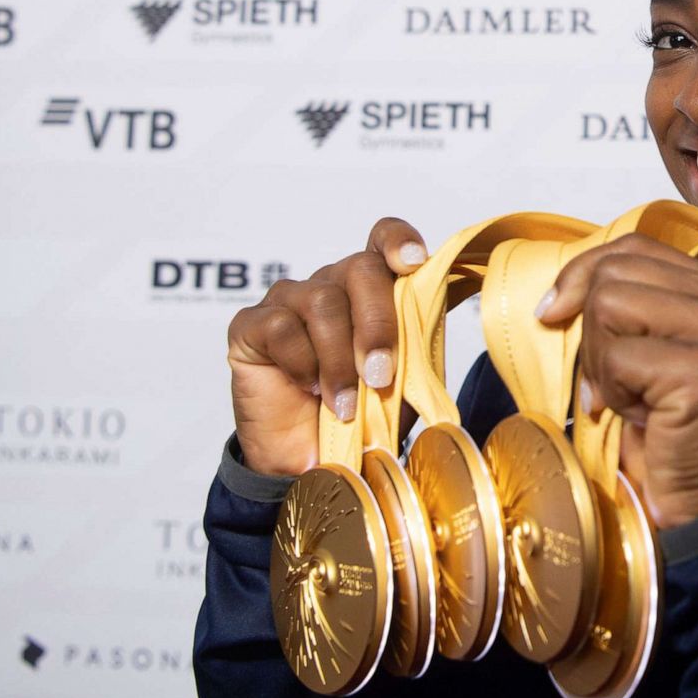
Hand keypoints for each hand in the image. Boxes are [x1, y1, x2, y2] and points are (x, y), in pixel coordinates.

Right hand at [225, 218, 427, 476]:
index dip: (398, 241)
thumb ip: (419, 338)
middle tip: (380, 376)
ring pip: (323, 302)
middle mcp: (331, 283)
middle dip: (377, 325)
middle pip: (360, 270)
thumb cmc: (363, 411)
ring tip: (344, 403)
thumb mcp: (404, 377)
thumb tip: (446, 302)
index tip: (414, 263)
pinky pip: (282, 327)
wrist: (312, 458)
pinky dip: (303, 364)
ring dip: (340, 359)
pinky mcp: (251, 324)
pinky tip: (309, 388)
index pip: (383, 238)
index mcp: (372, 288)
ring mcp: (288, 299)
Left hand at [538, 234, 697, 529]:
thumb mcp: (655, 356)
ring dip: (603, 364)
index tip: (553, 313)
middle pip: (614, 274)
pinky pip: (619, 359)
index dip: (582, 275)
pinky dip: (614, 395)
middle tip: (613, 383)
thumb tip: (559, 296)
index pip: (633, 246)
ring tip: (632, 401)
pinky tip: (644, 420)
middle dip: (592, 332)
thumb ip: (630, 312)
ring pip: (610, 306)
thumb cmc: (682, 435)